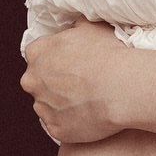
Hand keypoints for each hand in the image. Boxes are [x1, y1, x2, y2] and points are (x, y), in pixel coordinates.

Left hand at [20, 19, 127, 144]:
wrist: (121, 88)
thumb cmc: (108, 55)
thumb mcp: (91, 27)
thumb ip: (76, 27)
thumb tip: (76, 26)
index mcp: (38, 53)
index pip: (37, 54)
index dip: (55, 58)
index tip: (70, 62)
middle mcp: (33, 81)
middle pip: (38, 82)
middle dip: (54, 83)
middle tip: (80, 83)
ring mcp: (43, 107)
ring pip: (48, 106)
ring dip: (62, 104)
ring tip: (88, 101)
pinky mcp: (55, 129)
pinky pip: (59, 126)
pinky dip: (71, 123)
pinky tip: (89, 116)